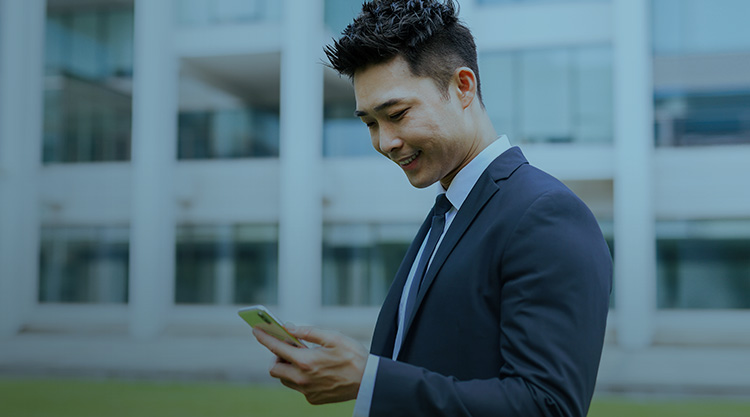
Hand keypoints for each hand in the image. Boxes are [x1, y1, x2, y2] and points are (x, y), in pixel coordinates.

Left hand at [252, 324, 367, 404]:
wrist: (369, 381)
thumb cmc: (353, 356)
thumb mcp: (333, 337)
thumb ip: (308, 332)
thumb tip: (289, 328)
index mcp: (306, 361)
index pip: (277, 348)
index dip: (264, 338)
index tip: (256, 330)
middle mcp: (303, 379)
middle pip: (274, 368)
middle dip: (276, 357)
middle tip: (288, 348)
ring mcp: (307, 391)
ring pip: (285, 380)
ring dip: (287, 368)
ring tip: (303, 358)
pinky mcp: (313, 399)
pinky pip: (298, 388)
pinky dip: (301, 378)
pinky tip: (315, 371)